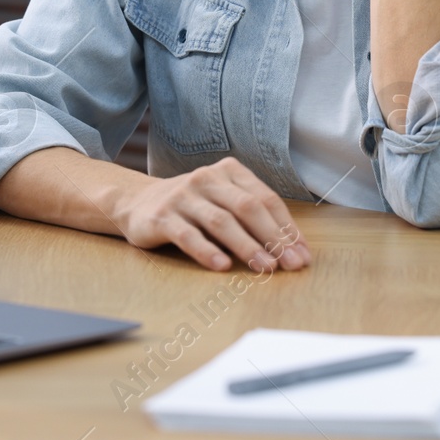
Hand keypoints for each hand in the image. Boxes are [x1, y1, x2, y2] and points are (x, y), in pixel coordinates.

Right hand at [109, 157, 310, 271]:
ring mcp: (182, 196)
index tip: (302, 253)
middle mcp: (206, 179)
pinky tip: (222, 266)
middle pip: (247, 208)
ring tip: (265, 268)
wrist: (137, 203)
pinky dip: (206, 251)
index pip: (265, 199)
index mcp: (228, 171)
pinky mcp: (161, 217)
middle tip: (291, 264)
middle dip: (273, 238)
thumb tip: (293, 249)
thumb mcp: (223, 201)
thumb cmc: (193, 207)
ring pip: (220, 221)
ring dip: (247, 246)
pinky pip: (187, 235)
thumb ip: (253, 217)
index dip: (286, 227)